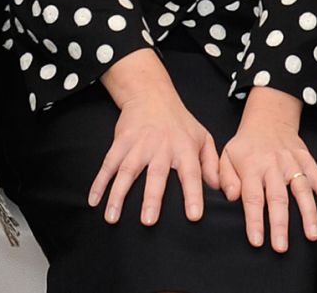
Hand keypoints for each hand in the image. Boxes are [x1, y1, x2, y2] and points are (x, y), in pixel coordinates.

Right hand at [93, 49, 219, 226]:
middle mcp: (162, 146)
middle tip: (149, 222)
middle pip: (156, 174)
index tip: (194, 217)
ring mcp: (139, 143)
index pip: (191, 172)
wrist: (152, 94)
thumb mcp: (203, 137)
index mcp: (185, 147)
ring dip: (119, 195)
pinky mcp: (121, 141)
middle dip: (152, 198)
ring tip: (112, 218)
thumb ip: (212, 164)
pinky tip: (93, 201)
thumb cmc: (180, 122)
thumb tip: (223, 191)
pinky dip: (100, 182)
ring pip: (128, 171)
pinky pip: (108, 164)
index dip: (193, 194)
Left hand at [219, 87, 316, 252]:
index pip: (252, 197)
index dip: (254, 220)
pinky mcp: (307, 160)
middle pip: (278, 197)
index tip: (257, 241)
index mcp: (252, 166)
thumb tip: (231, 197)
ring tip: (312, 235)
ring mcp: (292, 162)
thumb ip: (225, 177)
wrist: (268, 118)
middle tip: (282, 248)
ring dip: (308, 213)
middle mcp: (273, 165)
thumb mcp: (227, 155)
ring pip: (302, 189)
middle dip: (280, 224)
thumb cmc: (245, 145)